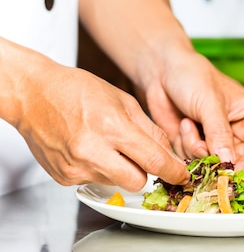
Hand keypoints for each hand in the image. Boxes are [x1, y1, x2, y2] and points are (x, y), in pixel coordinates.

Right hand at [4, 41, 188, 190]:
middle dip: (145, 170)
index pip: (153, 160)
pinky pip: (94, 181)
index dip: (173, 170)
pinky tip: (89, 147)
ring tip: (107, 143)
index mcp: (111, 126)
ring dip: (120, 168)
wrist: (35, 95)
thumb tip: (167, 151)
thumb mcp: (122, 99)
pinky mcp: (65, 177)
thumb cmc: (77, 89)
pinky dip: (99, 168)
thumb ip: (148, 128)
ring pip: (116, 182)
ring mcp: (77, 167)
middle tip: (139, 153)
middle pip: (138, 180)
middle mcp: (93, 150)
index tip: (181, 174)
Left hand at [139, 48, 243, 172]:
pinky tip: (183, 125)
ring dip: (196, 149)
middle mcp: (238, 133)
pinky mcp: (197, 146)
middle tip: (200, 143)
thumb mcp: (210, 102)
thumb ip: (220, 134)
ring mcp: (217, 141)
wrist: (163, 70)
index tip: (224, 170)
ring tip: (189, 123)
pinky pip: (194, 163)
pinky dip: (185, 147)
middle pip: (235, 166)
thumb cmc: (192, 75)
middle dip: (214, 159)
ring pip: (212, 167)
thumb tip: (228, 163)